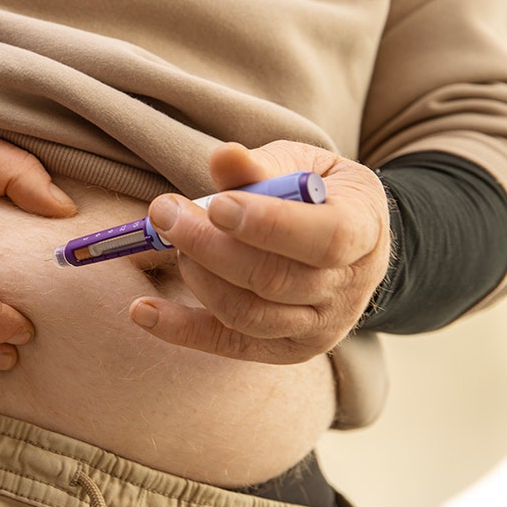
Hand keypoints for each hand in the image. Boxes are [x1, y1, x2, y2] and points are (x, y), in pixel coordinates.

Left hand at [128, 141, 389, 363]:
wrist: (350, 242)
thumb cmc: (319, 193)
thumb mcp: (302, 166)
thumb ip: (261, 166)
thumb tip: (223, 157)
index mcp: (364, 231)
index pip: (323, 238)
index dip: (267, 224)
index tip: (216, 205)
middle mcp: (347, 289)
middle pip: (273, 279)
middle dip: (208, 246)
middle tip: (164, 212)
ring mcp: (318, 327)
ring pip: (247, 314)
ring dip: (196, 276)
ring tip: (170, 240)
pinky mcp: (282, 349)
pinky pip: (226, 343)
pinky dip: (179, 330)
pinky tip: (142, 311)